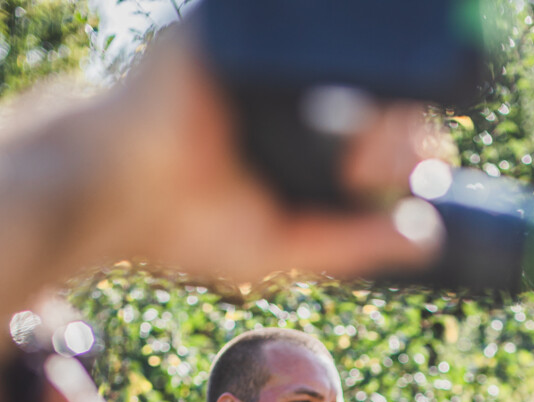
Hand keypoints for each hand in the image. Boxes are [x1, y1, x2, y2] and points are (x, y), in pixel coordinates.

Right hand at [99, 35, 441, 286]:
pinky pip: (293, 20)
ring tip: (359, 149)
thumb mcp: (282, 247)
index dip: (414, 152)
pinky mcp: (233, 29)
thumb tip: (426, 238)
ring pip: (351, 53)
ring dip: (377, 94)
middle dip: (402, 129)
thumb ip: (351, 243)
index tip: (412, 176)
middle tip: (374, 169)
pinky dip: (323, 35)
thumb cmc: (183, 225)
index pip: (391, 131)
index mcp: (313, 145)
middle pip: (385, 88)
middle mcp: (299, 95)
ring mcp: (269, 57)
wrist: (107, 192)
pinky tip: (325, 89)